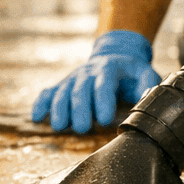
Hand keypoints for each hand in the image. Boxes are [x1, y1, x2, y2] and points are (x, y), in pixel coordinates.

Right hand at [31, 29, 162, 133]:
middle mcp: (88, 72)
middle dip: (79, 109)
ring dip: (59, 109)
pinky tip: (36, 117)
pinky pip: (48, 92)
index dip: (103, 100)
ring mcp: (73, 78)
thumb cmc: (131, 72)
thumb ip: (147, 85)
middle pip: (80, 89)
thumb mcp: (145, 73)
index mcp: (109, 68)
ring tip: (60, 127)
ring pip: (62, 92)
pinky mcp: (62, 85)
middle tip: (82, 128)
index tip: (105, 119)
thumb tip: (145, 99)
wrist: (114, 55)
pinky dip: (40, 104)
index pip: (104, 83)